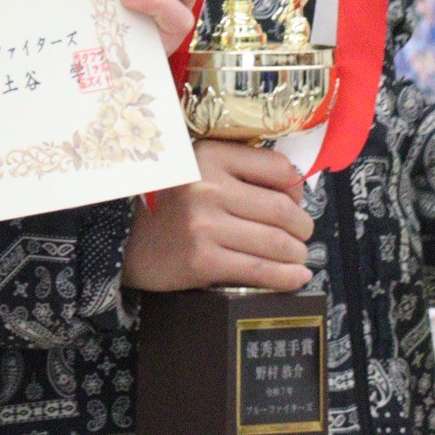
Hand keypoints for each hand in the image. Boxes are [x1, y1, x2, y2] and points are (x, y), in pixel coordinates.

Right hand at [125, 141, 312, 293]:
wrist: (131, 243)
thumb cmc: (176, 208)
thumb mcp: (202, 172)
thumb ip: (243, 172)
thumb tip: (297, 191)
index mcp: (209, 157)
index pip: (277, 168)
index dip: (296, 188)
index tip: (295, 201)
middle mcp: (206, 188)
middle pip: (281, 209)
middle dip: (302, 227)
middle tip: (302, 235)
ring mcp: (204, 225)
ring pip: (276, 242)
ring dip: (297, 254)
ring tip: (297, 256)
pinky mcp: (203, 260)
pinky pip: (260, 270)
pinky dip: (287, 277)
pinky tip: (296, 277)